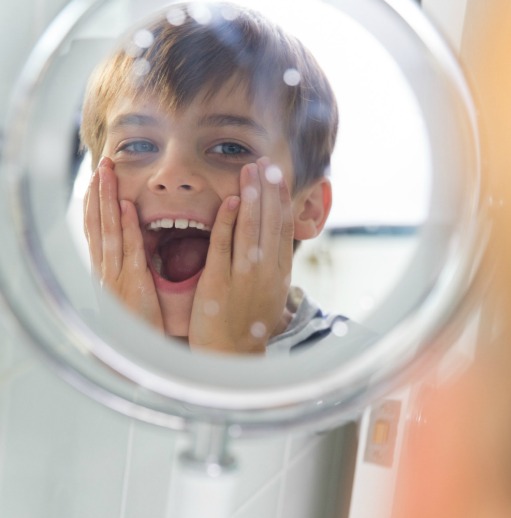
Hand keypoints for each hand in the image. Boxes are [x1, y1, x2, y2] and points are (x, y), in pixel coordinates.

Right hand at [83, 158, 163, 331]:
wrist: (139, 356)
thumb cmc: (140, 325)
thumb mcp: (132, 290)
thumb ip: (132, 267)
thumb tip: (137, 243)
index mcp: (105, 270)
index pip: (97, 228)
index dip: (97, 202)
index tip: (98, 178)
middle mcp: (106, 270)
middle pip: (98, 223)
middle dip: (98, 192)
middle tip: (102, 164)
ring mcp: (117, 276)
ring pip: (109, 230)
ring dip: (108, 200)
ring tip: (108, 174)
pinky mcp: (133, 284)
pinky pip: (129, 250)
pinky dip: (127, 228)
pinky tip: (128, 208)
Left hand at [189, 158, 294, 353]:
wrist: (231, 355)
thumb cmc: (247, 324)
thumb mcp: (268, 293)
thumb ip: (270, 266)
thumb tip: (272, 241)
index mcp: (278, 272)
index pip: (283, 227)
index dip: (281, 199)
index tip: (278, 175)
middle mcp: (266, 272)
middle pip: (270, 223)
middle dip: (269, 190)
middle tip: (265, 162)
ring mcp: (244, 276)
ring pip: (250, 229)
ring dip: (251, 197)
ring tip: (249, 170)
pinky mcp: (219, 283)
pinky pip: (224, 245)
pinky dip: (227, 221)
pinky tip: (228, 200)